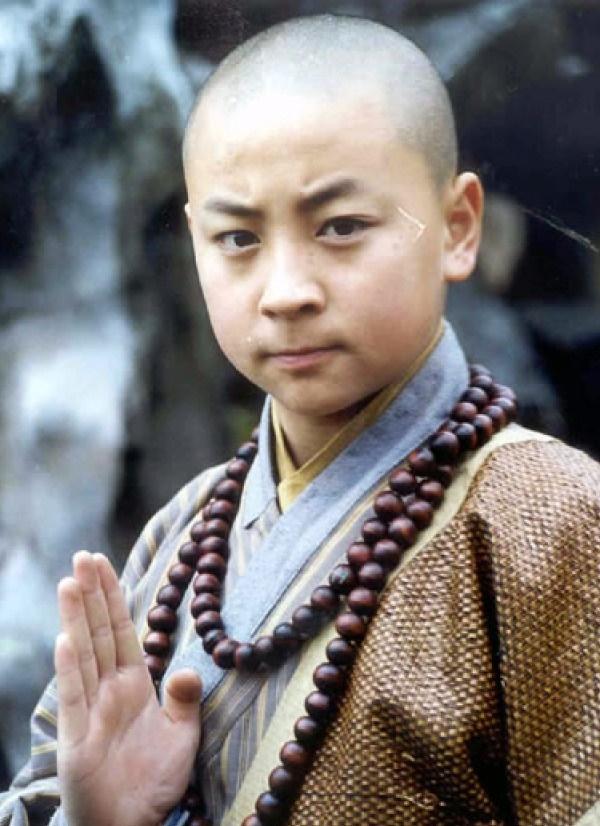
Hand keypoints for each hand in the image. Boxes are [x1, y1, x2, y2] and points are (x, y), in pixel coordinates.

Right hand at [55, 551, 201, 825]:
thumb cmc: (154, 783)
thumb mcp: (182, 736)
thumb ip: (185, 701)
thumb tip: (190, 668)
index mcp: (134, 684)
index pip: (121, 630)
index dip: (113, 597)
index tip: (104, 563)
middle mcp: (109, 690)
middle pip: (98, 633)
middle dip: (92, 594)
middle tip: (83, 555)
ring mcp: (90, 711)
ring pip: (83, 655)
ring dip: (76, 619)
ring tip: (70, 582)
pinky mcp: (77, 739)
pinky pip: (74, 697)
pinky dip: (70, 668)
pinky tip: (65, 639)